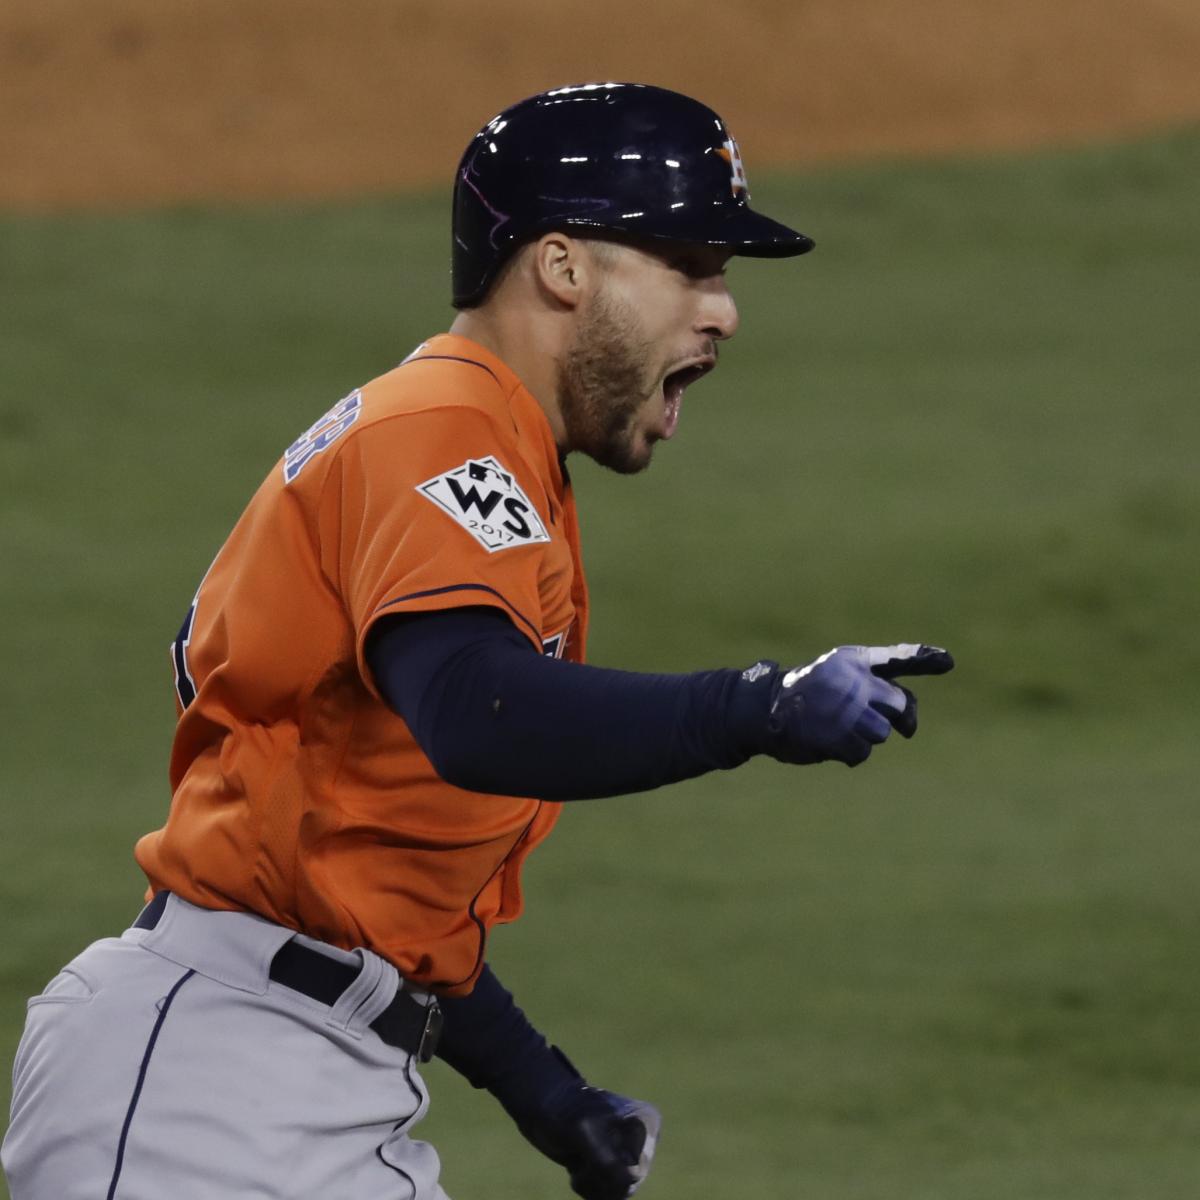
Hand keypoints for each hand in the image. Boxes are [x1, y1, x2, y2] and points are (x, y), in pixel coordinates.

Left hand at [515, 1083, 660, 1199]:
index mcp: (644, 1122)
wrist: (546, 1112)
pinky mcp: (617, 1171)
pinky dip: (590, 1190)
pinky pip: (611, 1196)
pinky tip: (579, 1169)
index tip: (587, 1148)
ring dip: (592, 1185)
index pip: (636, 1167)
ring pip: (621, 1193)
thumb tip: (627, 1178)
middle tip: (579, 1158)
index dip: (606, 1168)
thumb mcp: (580, 1128)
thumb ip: (602, 1153)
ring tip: (578, 1162)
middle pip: (629, 1184)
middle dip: (598, 1177)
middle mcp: (643, 1141)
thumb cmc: (564, 1111)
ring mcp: (632, 1157)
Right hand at [759, 643, 953, 766]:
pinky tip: (826, 740)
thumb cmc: (808, 693)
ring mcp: (845, 708)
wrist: (764, 708)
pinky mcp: (837, 735)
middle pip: (900, 704)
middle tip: (866, 718)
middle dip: (892, 716)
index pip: (896, 658)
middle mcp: (852, 680)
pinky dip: (848, 752)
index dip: (924, 659)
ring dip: (864, 737)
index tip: (948, 662)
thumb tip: (909, 723)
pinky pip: (862, 752)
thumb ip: (875, 687)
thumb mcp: (837, 675)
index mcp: (853, 659)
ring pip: (882, 732)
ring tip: (836, 727)